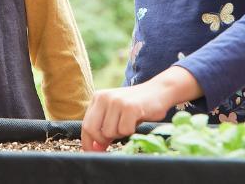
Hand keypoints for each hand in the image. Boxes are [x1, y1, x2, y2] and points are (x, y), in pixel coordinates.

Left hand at [81, 66, 198, 151]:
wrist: (159, 91)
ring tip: (129, 123)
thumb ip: (104, 128)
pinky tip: (136, 121)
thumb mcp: (116, 114)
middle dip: (102, 141)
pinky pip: (125, 131)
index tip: (93, 152)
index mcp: (98, 98)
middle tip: (114, 140)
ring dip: (120, 134)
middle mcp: (104, 97)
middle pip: (92, 130)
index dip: (88, 142)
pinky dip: (131, 131)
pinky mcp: (130, 107)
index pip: (86, 125)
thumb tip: (94, 149)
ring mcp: (117, 101)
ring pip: (109, 133)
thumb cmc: (137, 106)